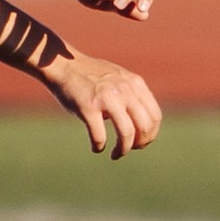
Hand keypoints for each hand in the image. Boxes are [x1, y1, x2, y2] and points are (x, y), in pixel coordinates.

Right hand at [41, 53, 162, 158]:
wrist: (64, 65)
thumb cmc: (91, 77)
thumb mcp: (120, 79)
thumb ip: (133, 96)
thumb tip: (143, 127)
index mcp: (135, 84)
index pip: (155, 116)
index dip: (151, 135)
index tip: (140, 143)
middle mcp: (124, 90)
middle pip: (144, 126)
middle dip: (140, 144)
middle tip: (130, 149)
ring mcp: (107, 98)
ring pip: (127, 133)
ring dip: (122, 150)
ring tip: (115, 155)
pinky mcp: (88, 107)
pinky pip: (100, 136)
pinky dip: (99, 146)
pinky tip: (96, 148)